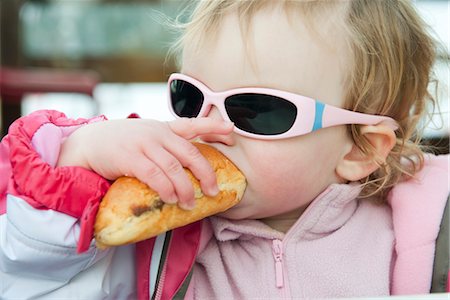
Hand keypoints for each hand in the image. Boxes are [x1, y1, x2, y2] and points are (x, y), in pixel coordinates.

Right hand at [57, 117, 233, 208]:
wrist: (88, 142)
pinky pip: (154, 175)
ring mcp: (144, 144)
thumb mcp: (146, 137)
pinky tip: (171, 199)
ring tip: (189, 204)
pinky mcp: (129, 157)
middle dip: (205, 173)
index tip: (233, 130)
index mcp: (164, 128)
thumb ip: (165, 146)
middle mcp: (157, 133)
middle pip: (190, 153)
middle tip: (213, 191)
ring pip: (174, 168)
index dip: (214, 127)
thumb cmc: (122, 144)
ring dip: (185, 189)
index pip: (193, 124)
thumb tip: (186, 170)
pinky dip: (166, 188)